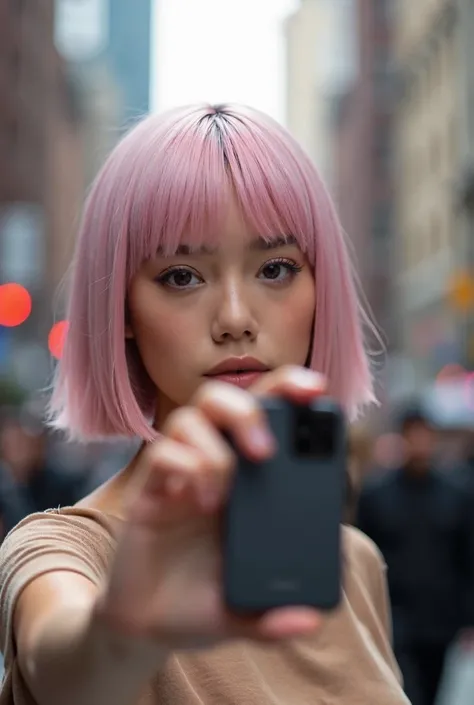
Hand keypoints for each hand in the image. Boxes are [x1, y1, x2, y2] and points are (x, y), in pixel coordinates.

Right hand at [96, 366, 327, 649]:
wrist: (146, 625)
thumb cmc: (202, 603)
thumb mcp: (245, 615)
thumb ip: (275, 619)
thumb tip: (311, 621)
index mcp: (248, 481)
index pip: (267, 413)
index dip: (289, 390)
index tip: (316, 392)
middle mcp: (213, 465)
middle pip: (225, 399)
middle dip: (250, 408)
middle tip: (266, 451)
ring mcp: (179, 475)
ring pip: (191, 415)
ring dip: (214, 446)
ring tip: (224, 493)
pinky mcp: (149, 491)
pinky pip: (162, 454)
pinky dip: (186, 468)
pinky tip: (199, 502)